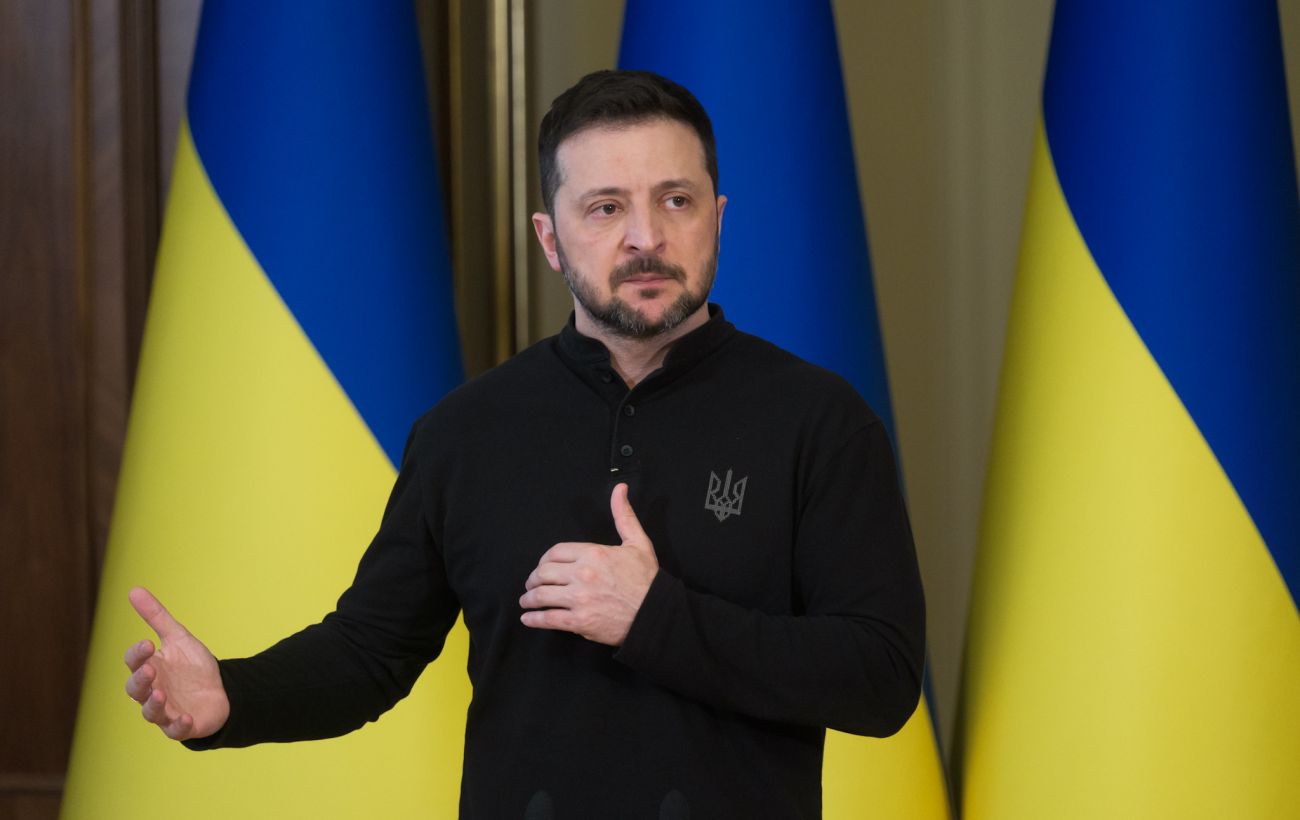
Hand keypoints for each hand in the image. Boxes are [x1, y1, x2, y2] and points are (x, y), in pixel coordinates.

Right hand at [124, 587, 229, 740]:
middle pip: (136, 688)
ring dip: (154, 704)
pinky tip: (186, 718)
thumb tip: (133, 589)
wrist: (221, 690)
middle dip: (141, 680)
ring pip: (150, 711)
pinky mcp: (182, 725)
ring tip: (161, 693)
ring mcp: (166, 710)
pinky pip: (175, 730)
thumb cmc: (193, 666)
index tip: (147, 642)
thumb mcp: (178, 638)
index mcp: (150, 667)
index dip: (137, 654)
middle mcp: (152, 690)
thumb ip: (156, 617)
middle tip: (150, 669)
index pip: (134, 661)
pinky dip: (178, 725)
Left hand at [519, 483, 658, 645]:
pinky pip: (548, 618)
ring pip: (541, 595)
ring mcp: (579, 599)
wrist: (656, 615)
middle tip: (531, 585)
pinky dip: (534, 619)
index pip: (555, 552)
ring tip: (526, 601)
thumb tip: (619, 489)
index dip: (544, 559)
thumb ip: (624, 515)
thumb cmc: (647, 580)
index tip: (543, 567)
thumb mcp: (638, 543)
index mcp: (593, 553)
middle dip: (533, 579)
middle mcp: (583, 574)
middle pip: (544, 573)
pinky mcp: (579, 622)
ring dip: (529, 598)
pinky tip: (528, 618)